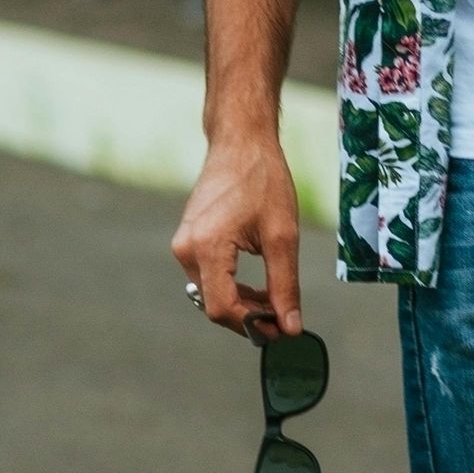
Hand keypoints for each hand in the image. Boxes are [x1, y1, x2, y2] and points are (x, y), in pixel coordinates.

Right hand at [171, 131, 303, 334]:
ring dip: (241, 303)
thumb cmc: (263, 180)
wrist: (241, 142)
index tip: (281, 330)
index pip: (223, 308)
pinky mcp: (187, 239)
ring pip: (210, 293)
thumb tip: (290, 328)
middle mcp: (186, 249)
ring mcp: (183, 244)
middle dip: (249, 317)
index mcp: (207, 247)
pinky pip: (207, 277)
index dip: (253, 326)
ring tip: (273, 299)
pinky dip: (230, 287)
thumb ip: (285, 285)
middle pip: (214, 304)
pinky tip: (256, 285)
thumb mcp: (282, 234)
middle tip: (283, 317)